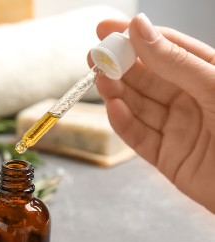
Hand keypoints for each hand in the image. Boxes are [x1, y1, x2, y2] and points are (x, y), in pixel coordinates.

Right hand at [94, 13, 214, 212]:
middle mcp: (192, 100)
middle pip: (148, 78)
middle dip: (120, 66)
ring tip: (100, 79)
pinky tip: (112, 107)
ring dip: (117, 92)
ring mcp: (179, 129)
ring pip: (139, 106)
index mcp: (209, 76)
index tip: (107, 29)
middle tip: (94, 56)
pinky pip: (140, 137)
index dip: (137, 38)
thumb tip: (139, 28)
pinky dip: (124, 123)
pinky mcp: (168, 158)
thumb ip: (175, 60)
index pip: (167, 49)